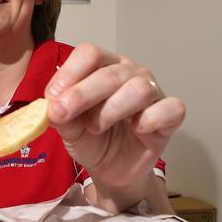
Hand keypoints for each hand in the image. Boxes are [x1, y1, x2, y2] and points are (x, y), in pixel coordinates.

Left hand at [44, 43, 184, 210]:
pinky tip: (136, 130)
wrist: (111, 168)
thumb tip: (51, 106)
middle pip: (109, 73)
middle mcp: (130, 72)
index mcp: (103, 65)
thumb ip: (59, 114)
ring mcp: (154, 91)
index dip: (68, 73)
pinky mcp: (171, 115)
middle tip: (62, 114)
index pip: (89, 53)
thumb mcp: (68, 126)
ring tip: (95, 127)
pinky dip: (149, 120)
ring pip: (139, 88)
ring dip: (111, 110)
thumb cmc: (90, 138)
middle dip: (81, 95)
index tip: (51, 97)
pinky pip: (170, 109)